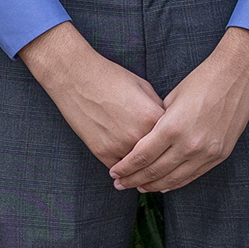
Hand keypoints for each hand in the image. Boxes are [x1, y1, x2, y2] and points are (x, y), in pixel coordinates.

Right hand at [19, 23, 163, 166]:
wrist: (76, 77)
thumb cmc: (110, 77)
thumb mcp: (143, 87)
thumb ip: (158, 109)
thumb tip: (167, 126)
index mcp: (153, 118)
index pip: (172, 138)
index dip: (172, 139)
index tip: (172, 143)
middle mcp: (139, 136)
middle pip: (157, 155)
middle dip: (160, 157)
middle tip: (163, 161)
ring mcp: (120, 146)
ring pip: (139, 167)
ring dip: (142, 168)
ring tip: (146, 170)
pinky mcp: (102, 153)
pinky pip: (120, 170)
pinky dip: (123, 170)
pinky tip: (126, 169)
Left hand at [109, 27, 248, 191]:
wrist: (237, 77)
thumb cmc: (200, 81)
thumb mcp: (172, 99)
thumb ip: (158, 123)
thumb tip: (143, 141)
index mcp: (172, 127)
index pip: (142, 156)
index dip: (126, 167)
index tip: (114, 172)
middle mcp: (189, 145)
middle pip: (155, 171)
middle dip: (134, 180)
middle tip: (120, 184)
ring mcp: (206, 153)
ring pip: (174, 179)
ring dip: (154, 185)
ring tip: (138, 188)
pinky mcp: (219, 155)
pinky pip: (193, 176)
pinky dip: (176, 182)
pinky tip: (163, 185)